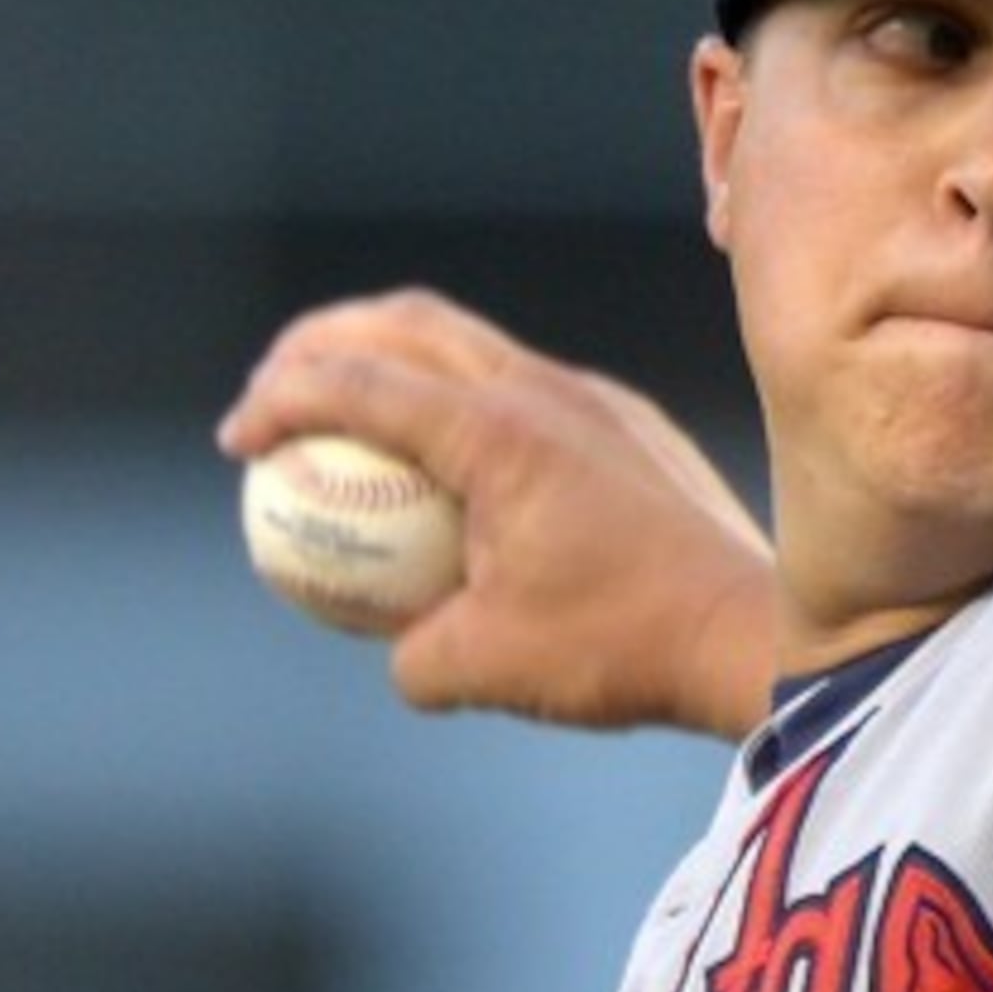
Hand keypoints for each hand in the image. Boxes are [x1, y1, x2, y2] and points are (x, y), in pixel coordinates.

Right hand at [217, 289, 778, 737]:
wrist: (753, 629)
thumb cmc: (620, 647)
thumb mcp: (485, 668)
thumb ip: (412, 655)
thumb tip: (394, 648)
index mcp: (496, 434)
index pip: (359, 384)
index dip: (280, 401)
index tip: (239, 442)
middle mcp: (543, 391)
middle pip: (407, 323)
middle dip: (322, 342)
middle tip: (272, 390)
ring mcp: (594, 399)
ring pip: (470, 345)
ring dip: (396, 361)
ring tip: (348, 411)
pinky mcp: (629, 423)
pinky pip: (523, 386)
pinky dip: (462, 402)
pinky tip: (451, 461)